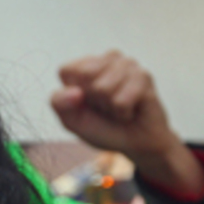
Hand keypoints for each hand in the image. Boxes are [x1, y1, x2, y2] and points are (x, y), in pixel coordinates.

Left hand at [51, 51, 203, 194]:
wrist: (134, 144)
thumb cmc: (102, 128)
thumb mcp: (72, 120)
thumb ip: (59, 103)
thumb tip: (75, 92)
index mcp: (84, 66)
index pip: (66, 70)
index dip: (73, 94)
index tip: (85, 103)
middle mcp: (106, 60)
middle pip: (85, 75)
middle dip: (93, 100)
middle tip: (105, 107)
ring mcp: (126, 64)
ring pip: (104, 87)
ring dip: (110, 107)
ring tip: (118, 108)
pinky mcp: (143, 76)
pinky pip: (121, 100)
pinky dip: (123, 113)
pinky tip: (130, 110)